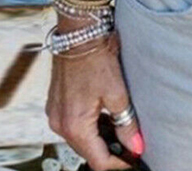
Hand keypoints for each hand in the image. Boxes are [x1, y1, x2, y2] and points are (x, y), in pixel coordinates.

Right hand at [46, 20, 143, 169]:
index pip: (97, 160)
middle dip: (110, 153)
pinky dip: (91, 127)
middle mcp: (59, 125)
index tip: (134, 161)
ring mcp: (55, 114)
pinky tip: (108, 120)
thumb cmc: (97, 60)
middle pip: (87, 151)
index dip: (118, 164)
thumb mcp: (117, 93)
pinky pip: (74, 125)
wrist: (79, 34)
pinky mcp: (56, 104)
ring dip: (100, 140)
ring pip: (80, 138)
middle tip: (133, 147)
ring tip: (124, 134)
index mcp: (74, 126)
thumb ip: (126, 123)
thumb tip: (136, 146)